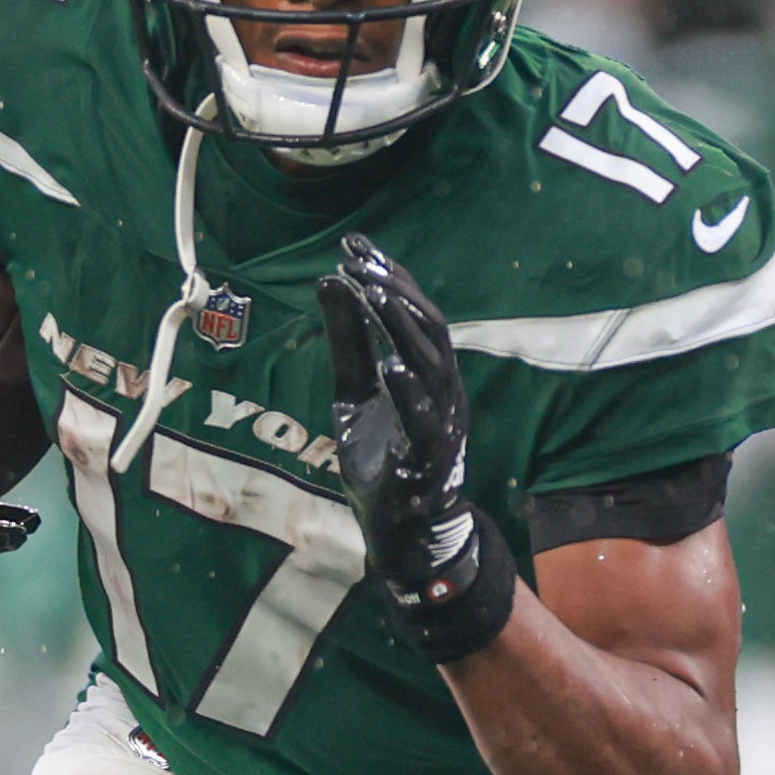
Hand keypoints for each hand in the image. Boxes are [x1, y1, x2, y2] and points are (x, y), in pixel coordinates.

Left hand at [319, 234, 515, 661]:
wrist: (396, 529)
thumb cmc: (379, 456)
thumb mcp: (352, 391)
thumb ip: (347, 341)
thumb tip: (329, 281)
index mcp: (429, 371)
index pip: (414, 311)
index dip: (389, 275)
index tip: (355, 245)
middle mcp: (444, 391)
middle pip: (429, 329)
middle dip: (396, 291)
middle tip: (362, 261)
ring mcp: (442, 425)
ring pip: (433, 366)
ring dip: (403, 330)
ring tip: (375, 296)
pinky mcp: (430, 461)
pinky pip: (426, 424)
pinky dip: (410, 396)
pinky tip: (389, 368)